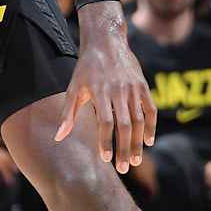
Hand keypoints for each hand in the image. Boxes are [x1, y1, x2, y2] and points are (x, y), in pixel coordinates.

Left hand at [55, 1, 156, 173]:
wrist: (107, 41)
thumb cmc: (86, 68)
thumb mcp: (74, 88)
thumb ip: (68, 114)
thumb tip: (59, 138)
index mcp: (100, 91)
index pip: (105, 121)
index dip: (106, 141)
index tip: (106, 159)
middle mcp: (118, 90)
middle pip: (124, 125)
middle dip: (124, 148)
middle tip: (123, 168)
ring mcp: (133, 88)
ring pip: (139, 120)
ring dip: (138, 142)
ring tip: (135, 161)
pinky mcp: (143, 86)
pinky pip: (150, 110)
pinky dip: (151, 126)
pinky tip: (149, 142)